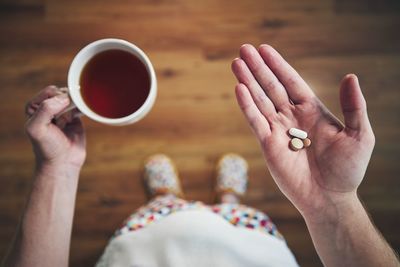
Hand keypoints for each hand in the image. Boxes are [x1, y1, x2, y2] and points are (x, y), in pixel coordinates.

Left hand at [25, 86, 85, 172]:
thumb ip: (45, 109)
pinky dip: (84, 107)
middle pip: (64, 92)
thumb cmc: (47, 147)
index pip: (50, 91)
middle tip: (64, 120)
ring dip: (76, 106)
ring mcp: (62, 111)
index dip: (57, 100)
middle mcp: (48, 107)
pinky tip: (81, 116)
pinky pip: (81, 105)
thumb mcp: (38, 128)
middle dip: (68, 103)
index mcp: (34, 107)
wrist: (63, 162)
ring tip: (70, 121)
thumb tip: (64, 97)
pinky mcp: (75, 117)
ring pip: (73, 98)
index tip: (58, 117)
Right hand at [232, 44, 374, 219]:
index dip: (278, 65)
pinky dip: (247, 105)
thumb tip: (350, 76)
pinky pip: (255, 121)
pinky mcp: (268, 144)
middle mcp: (292, 117)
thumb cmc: (347, 169)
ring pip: (259, 100)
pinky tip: (239, 88)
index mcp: (311, 110)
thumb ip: (354, 106)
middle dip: (258, 68)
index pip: (291, 81)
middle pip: (271, 86)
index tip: (264, 49)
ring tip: (236, 63)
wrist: (329, 198)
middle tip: (244, 49)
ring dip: (248, 81)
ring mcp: (278, 130)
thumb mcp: (359, 135)